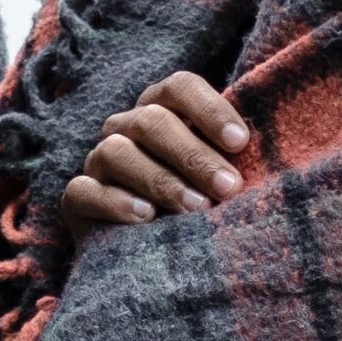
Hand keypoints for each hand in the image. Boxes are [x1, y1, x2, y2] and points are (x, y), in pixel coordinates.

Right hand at [56, 71, 248, 234]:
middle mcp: (126, 126)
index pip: (180, 87)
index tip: (240, 144)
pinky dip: (117, 202)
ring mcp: (98, 159)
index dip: (210, 110)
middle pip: (152, 121)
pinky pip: (86, 190)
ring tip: (195, 209)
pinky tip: (147, 217)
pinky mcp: (78, 197)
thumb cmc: (201, 202)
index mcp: (162, 108)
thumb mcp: (219, 175)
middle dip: (194, 155)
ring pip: (117, 151)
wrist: (156, 253)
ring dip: (161, 180)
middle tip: (229, 189)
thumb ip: (233, 156)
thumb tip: (263, 147)